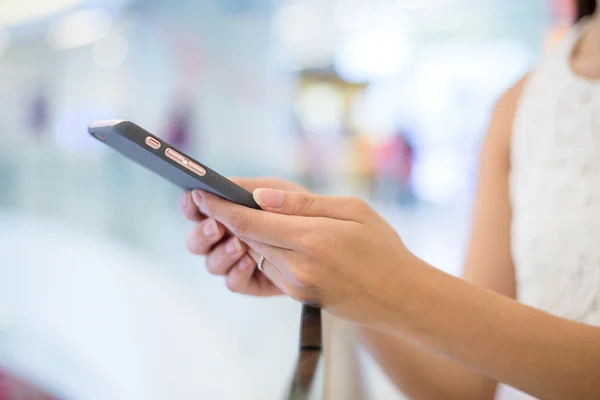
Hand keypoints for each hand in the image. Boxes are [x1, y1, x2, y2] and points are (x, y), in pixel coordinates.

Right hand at [180, 178, 308, 296]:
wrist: (331, 240)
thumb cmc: (302, 208)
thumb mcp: (281, 190)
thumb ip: (253, 187)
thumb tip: (227, 185)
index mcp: (226, 211)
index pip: (197, 208)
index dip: (191, 204)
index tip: (195, 197)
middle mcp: (225, 238)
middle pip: (196, 241)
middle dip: (202, 233)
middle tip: (218, 227)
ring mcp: (236, 261)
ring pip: (212, 265)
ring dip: (221, 254)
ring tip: (239, 245)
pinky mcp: (251, 281)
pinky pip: (234, 283)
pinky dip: (237, 273)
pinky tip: (248, 262)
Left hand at [192, 187, 418, 324]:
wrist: (402, 296)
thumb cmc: (382, 247)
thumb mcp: (353, 209)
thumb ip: (303, 203)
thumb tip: (259, 197)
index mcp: (310, 238)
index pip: (249, 221)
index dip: (219, 207)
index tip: (199, 194)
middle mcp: (297, 265)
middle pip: (246, 238)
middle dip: (228, 218)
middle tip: (215, 198)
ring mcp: (296, 285)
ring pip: (255, 253)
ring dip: (247, 235)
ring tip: (248, 215)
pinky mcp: (298, 296)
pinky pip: (271, 268)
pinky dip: (265, 250)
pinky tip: (276, 238)